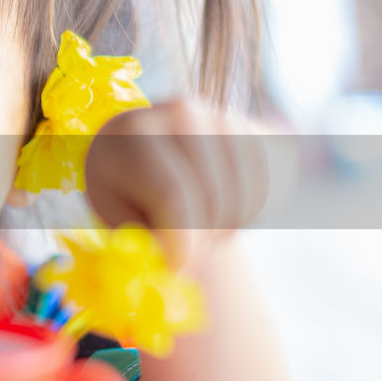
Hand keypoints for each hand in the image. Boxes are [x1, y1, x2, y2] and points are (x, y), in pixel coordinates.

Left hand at [85, 98, 267, 266]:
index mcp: (132, 132)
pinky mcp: (254, 129)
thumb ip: (139, 239)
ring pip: (243, 195)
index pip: (173, 193)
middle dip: (201, 238)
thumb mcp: (115, 213)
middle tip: (184, 253)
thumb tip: (174, 262)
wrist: (150, 151)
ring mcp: (221, 117)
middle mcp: (179, 113)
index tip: (179, 267)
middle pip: (212, 197)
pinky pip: (266, 187)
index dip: (183, 238)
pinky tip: (220, 212)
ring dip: (225, 228)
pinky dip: (249, 214)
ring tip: (197, 230)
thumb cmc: (124, 189)